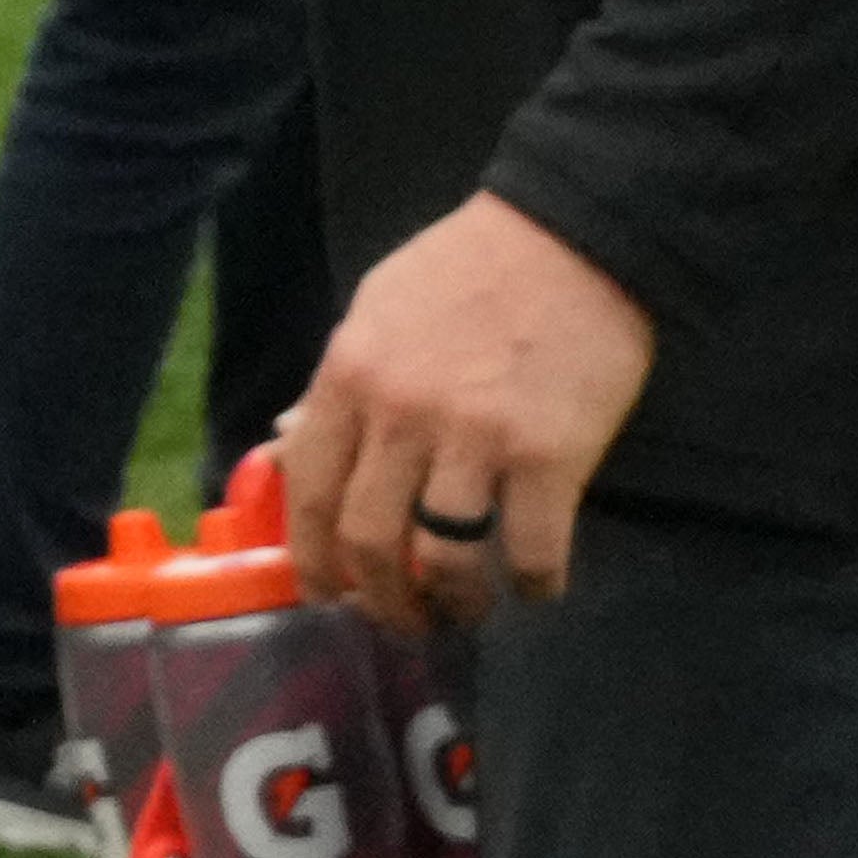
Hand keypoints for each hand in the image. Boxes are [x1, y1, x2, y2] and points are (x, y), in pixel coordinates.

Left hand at [284, 189, 657, 628]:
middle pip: (368, 540)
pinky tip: (536, 585)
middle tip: (401, 618)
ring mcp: (476, 438)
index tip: (327, 592)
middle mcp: (401, 414)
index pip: (307, 490)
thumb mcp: (375, 313)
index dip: (312, 559)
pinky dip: (533, 585)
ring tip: (466, 609)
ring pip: (445, 558)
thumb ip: (335, 387)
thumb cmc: (466, 272)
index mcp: (349, 376)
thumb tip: (286, 445)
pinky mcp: (550, 456)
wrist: (571, 238)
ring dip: (455, 602)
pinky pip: (532, 551)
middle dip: (379, 599)